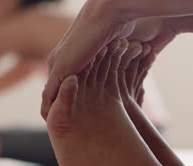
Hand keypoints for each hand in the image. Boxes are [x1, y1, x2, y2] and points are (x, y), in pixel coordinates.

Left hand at [41, 0, 178, 119]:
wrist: (113, 11)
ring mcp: (58, 63)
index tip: (75, 110)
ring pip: (49, 93)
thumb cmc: (124, 26)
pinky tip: (50, 121)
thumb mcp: (122, 49)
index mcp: (76, 53)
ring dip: (52, 110)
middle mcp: (63, 58)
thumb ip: (122, 59)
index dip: (71, 94)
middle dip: (58, 105)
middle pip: (55, 87)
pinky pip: (49, 95)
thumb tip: (144, 59)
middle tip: (61, 123)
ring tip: (54, 127)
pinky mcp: (59, 68)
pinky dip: (49, 109)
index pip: (69, 79)